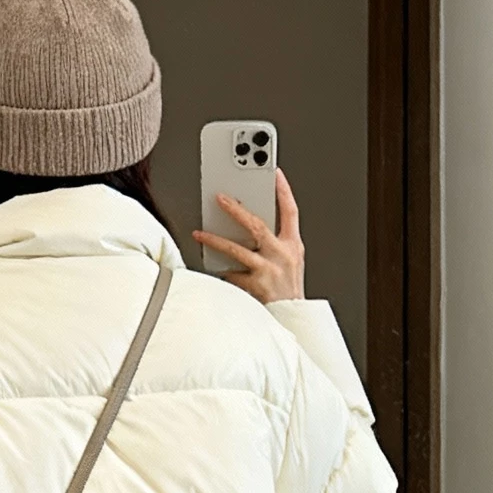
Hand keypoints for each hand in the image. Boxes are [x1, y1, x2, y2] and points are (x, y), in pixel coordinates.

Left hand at [193, 169, 305, 303]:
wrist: (292, 319)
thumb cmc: (288, 291)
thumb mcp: (290, 262)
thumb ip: (274, 243)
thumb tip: (246, 226)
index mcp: (293, 246)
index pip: (290, 211)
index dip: (283, 191)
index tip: (274, 173)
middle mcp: (282, 255)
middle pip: (257, 225)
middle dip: (236, 209)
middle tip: (220, 198)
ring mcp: (268, 271)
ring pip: (236, 249)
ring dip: (215, 240)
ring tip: (199, 234)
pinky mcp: (255, 287)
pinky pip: (231, 275)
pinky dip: (221, 271)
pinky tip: (212, 268)